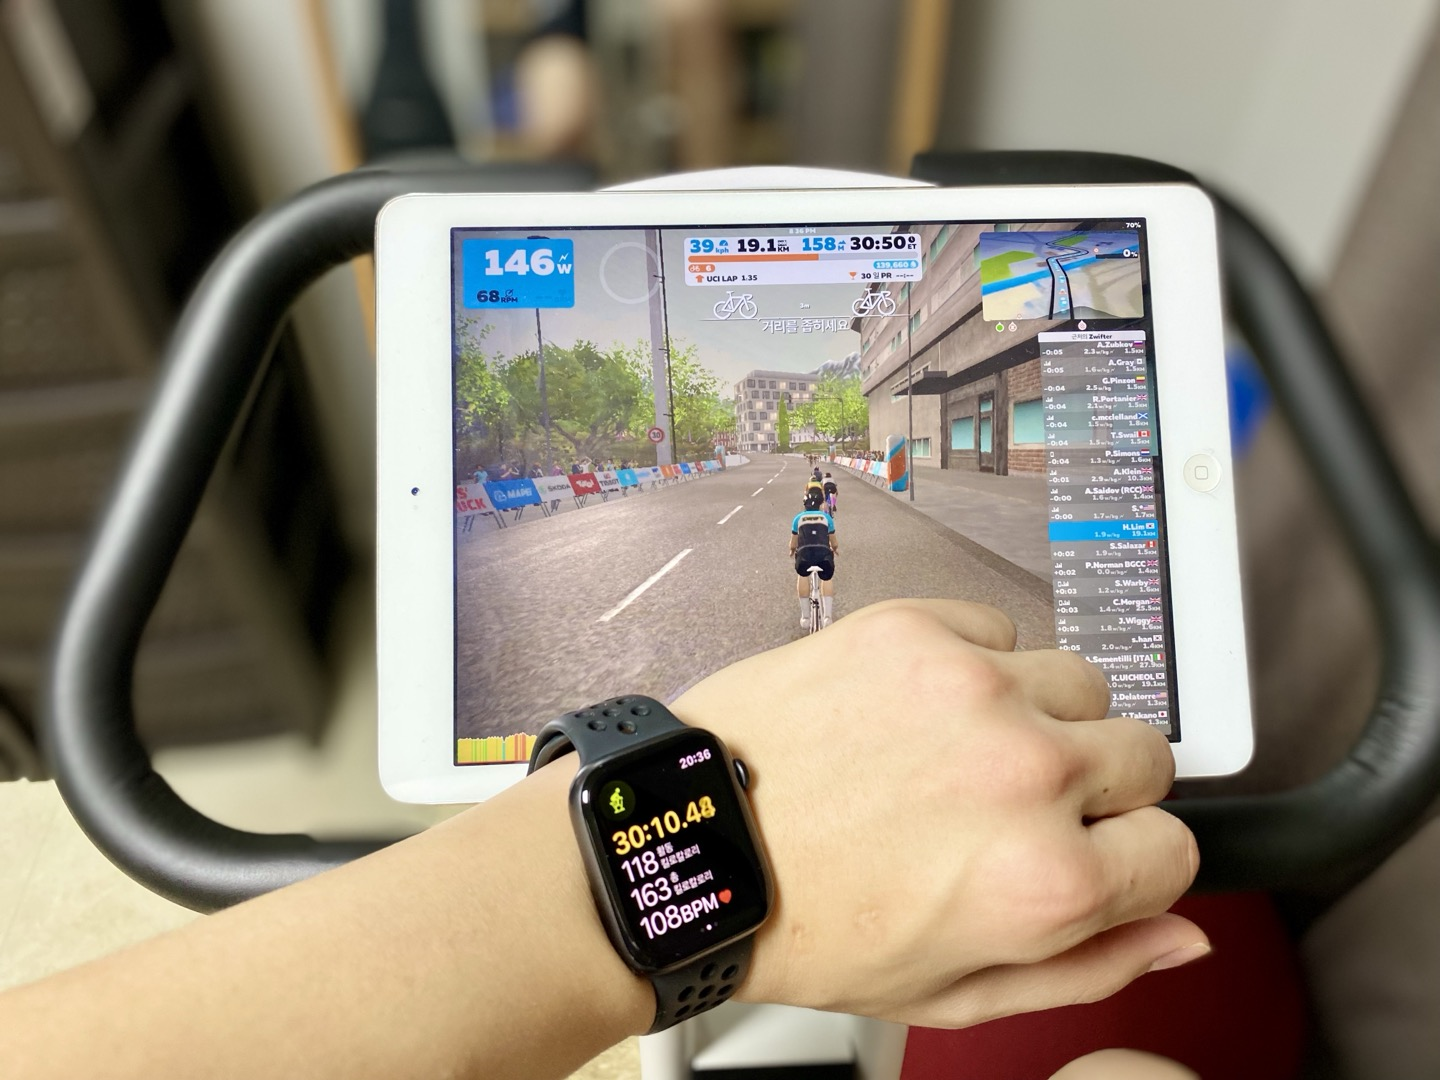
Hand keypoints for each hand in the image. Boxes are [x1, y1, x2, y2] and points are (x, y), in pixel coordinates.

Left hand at [672, 599, 1204, 1027]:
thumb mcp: (951, 993)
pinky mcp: (913, 629)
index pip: (1176, 848)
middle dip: (1097, 788)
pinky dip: (975, 661)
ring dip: (1042, 716)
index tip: (1090, 854)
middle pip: (1144, 754)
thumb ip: (1086, 968)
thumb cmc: (805, 922)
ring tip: (962, 750)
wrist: (696, 842)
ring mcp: (970, 688)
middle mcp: (1024, 772)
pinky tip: (917, 707)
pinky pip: (999, 627)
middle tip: (1015, 805)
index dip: (1129, 861)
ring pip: (1081, 682)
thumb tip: (1177, 935)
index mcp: (1045, 880)